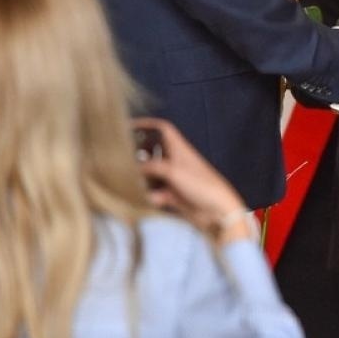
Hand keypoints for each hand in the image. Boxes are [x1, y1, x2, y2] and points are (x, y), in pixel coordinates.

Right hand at [133, 118, 247, 235]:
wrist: (218, 212)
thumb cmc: (201, 185)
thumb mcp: (173, 171)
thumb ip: (150, 167)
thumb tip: (131, 167)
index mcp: (180, 149)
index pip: (163, 129)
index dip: (147, 125)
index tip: (128, 127)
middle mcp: (175, 161)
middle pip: (153, 151)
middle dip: (138, 154)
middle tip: (121, 159)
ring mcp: (173, 178)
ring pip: (151, 173)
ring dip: (141, 177)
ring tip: (126, 179)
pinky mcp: (172, 195)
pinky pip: (154, 192)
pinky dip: (148, 195)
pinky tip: (145, 199)